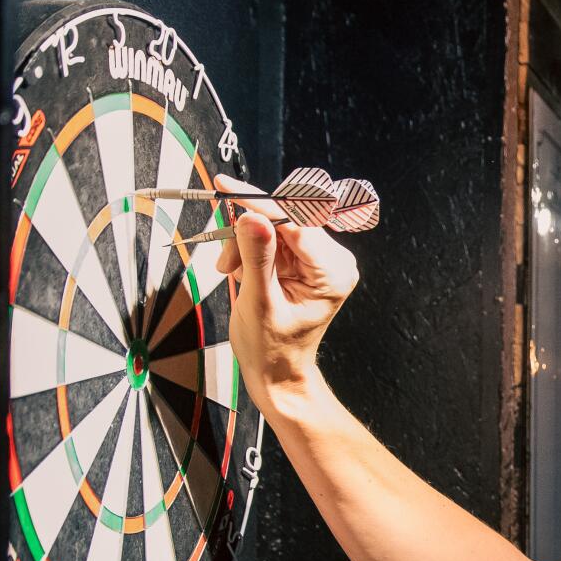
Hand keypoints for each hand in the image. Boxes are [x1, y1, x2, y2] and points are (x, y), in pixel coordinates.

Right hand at [214, 174, 360, 416]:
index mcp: (333, 271)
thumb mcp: (260, 303)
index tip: (226, 187)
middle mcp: (333, 261)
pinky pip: (270, 240)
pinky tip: (244, 275)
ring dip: (245, 247)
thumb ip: (257, 258)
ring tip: (234, 275)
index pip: (296, 221)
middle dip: (248, 236)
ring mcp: (319, 260)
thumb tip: (252, 216)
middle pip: (284, 220)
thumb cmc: (272, 349)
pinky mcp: (303, 262)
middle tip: (226, 262)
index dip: (260, 203)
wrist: (276, 373)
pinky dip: (250, 253)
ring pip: (272, 228)